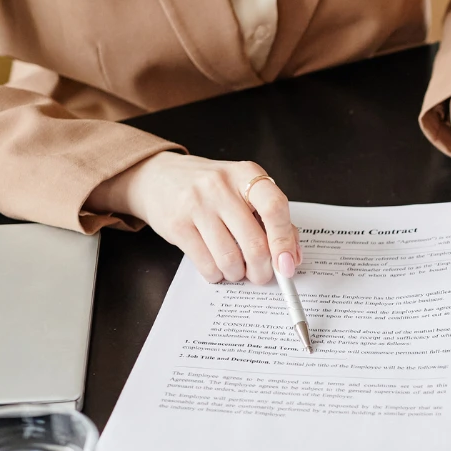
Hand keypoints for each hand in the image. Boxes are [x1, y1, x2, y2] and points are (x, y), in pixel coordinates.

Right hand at [89, 152, 299, 284]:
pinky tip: (216, 267)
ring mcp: (197, 205)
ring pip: (230, 259)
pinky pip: (206, 264)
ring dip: (238, 274)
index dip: (284, 241)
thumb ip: (271, 218)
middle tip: (261, 275)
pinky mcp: (177, 225)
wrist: (159, 177)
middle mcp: (221, 186)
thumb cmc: (210, 188)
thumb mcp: (242, 190)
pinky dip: (217, 275)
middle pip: (254, 243)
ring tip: (236, 269)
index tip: (288, 265)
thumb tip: (292, 256)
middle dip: (262, 270)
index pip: (275, 208)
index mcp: (246, 174)